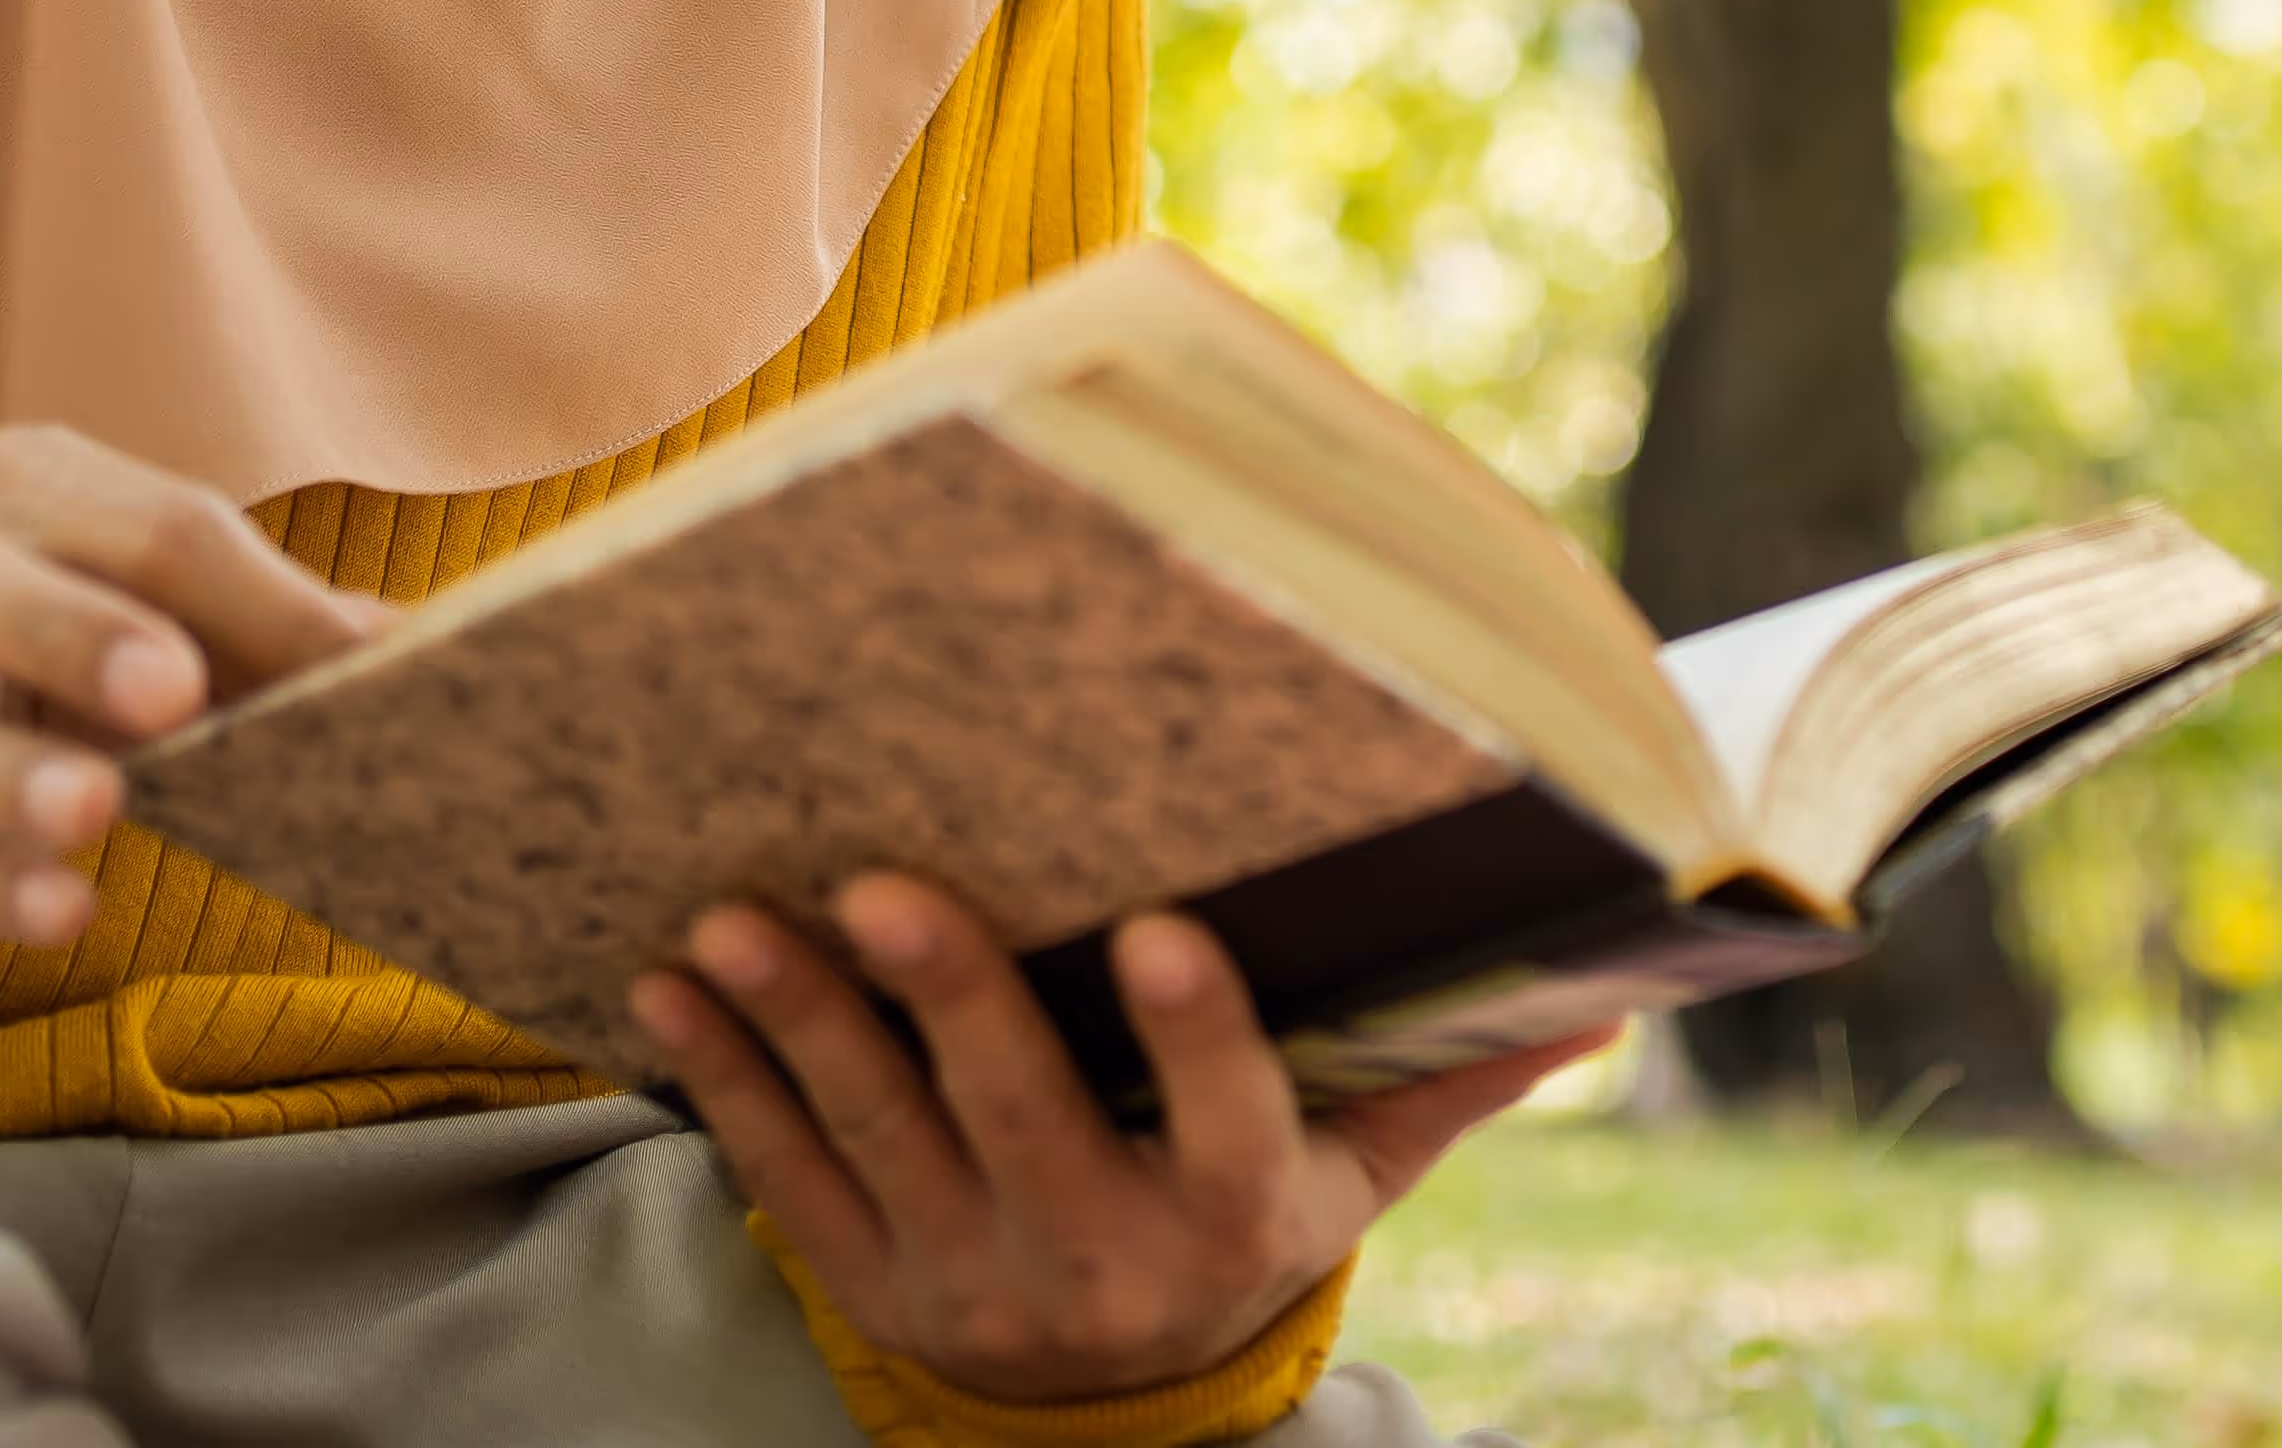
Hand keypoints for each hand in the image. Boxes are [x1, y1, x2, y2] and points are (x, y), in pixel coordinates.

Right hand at [0, 421, 375, 961]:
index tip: (347, 664)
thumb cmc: (74, 634)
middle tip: (176, 694)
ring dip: (2, 774)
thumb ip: (272, 623)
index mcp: (21, 488)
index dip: (255, 598)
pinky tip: (63, 910)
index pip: (149, 529)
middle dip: (76, 637)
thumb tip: (408, 649)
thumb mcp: (169, 604)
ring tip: (97, 811)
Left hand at [635, 874, 1602, 1406]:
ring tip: (737, 922)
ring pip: (874, 1139)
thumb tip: (1609, 985)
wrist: (1121, 1409)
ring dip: (799, 1027)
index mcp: (1232, 1216)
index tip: (1167, 930)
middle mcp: (1099, 1256)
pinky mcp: (864, 1276)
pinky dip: (724, 1084)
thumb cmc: (1244, 1226)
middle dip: (948, 1002)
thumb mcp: (1356, 1173)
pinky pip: (782, 1178)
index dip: (1197, 1036)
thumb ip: (1452, 1077)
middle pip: (1019, 1118)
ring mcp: (966, 1273)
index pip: (1227, 1123)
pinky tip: (672, 992)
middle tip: (885, 886)